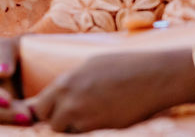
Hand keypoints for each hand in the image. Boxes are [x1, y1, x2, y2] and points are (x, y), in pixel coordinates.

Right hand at [0, 37, 33, 125]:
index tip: (7, 100)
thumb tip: (0, 74)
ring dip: (9, 121)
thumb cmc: (10, 50)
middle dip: (3, 113)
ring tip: (30, 120)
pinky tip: (30, 122)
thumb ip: (2, 57)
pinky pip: (1, 122)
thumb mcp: (5, 47)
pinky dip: (13, 124)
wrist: (17, 60)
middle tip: (26, 117)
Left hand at [27, 48, 194, 132]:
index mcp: (65, 84)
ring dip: (73, 127)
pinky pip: (87, 135)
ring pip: (69, 132)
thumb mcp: (89, 65)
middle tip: (69, 114)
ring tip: (89, 115)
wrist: (155, 76)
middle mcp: (72, 104)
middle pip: (51, 123)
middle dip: (56, 120)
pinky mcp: (104, 130)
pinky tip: (101, 118)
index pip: (39, 107)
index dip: (45, 109)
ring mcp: (89, 120)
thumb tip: (58, 92)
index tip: (51, 108)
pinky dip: (89, 130)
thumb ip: (70, 82)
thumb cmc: (123, 64)